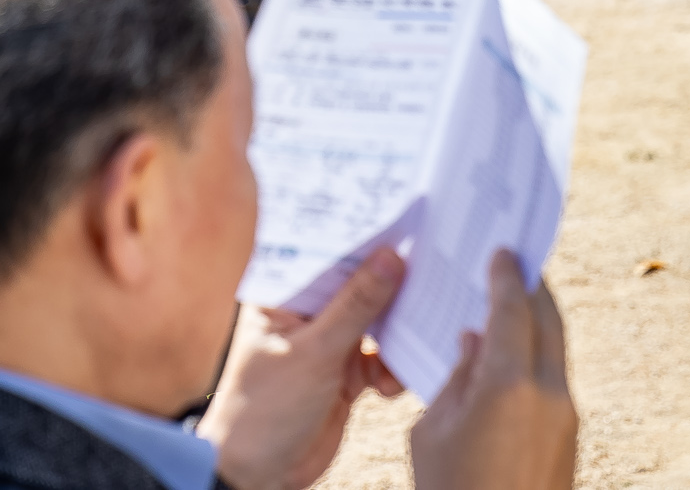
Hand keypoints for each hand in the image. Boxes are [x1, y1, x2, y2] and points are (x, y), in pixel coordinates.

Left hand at [201, 247, 406, 489]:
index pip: (329, 254)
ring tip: (407, 347)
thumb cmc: (266, 407)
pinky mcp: (347, 374)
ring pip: (376, 323)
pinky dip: (392, 369)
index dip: (366, 239)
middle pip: (359, 286)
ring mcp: (328, 343)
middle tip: (429, 281)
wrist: (261, 475)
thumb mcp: (314, 352)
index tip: (408, 224)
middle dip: (392, 289)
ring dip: (396, 335)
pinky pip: (382, 358)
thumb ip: (355, 305)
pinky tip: (388, 388)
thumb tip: (390, 256)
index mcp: (284, 294)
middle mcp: (307, 312)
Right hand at [409, 252, 576, 489]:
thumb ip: (456, 376)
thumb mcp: (433, 429)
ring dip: (537, 322)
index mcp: (510, 382)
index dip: (507, 274)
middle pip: (549, 321)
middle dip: (533, 288)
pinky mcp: (569, 438)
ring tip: (510, 306)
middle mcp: (548, 392)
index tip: (503, 250)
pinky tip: (511, 359)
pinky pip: (554, 379)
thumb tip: (473, 342)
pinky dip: (537, 355)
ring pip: (556, 350)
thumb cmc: (449, 488)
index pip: (514, 308)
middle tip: (516, 263)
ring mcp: (565, 417)